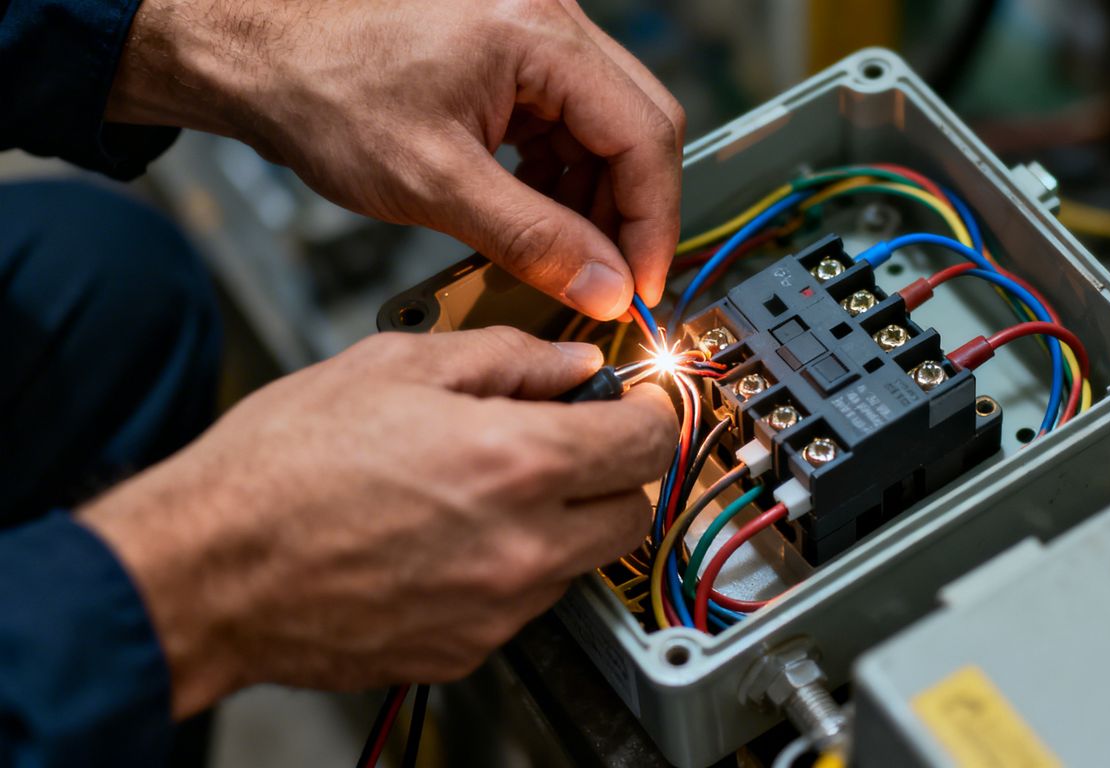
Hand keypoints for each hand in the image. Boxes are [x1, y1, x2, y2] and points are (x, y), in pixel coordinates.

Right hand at [80, 328, 676, 716]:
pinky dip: (511, 567)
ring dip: (563, 522)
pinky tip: (451, 536)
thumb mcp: (395, 364)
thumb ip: (506, 357)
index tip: (634, 405)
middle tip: (569, 443)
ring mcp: (497, 608)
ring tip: (486, 488)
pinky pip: (524, 603)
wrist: (207, 569)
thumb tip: (571, 362)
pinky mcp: (466, 649)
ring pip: (582, 561)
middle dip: (614, 472)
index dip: (650, 412)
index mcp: (517, 461)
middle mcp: (522, 544)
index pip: (648, 441)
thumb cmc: (281, 466)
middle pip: (633, 512)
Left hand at [107, 0, 683, 318]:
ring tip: (562, 255)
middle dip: (630, 213)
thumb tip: (606, 287)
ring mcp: (532, 38)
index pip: (643, 135)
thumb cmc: (321, 91)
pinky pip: (566, 125)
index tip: (640, 287)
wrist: (258, 56)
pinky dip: (561, 179)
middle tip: (613, 281)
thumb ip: (532, 239)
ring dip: (594, 200)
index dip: (652, 222)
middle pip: (638, 127)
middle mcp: (549, 22)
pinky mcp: (512, 60)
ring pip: (606, 131)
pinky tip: (533, 216)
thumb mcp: (434, 183)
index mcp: (539, 36)